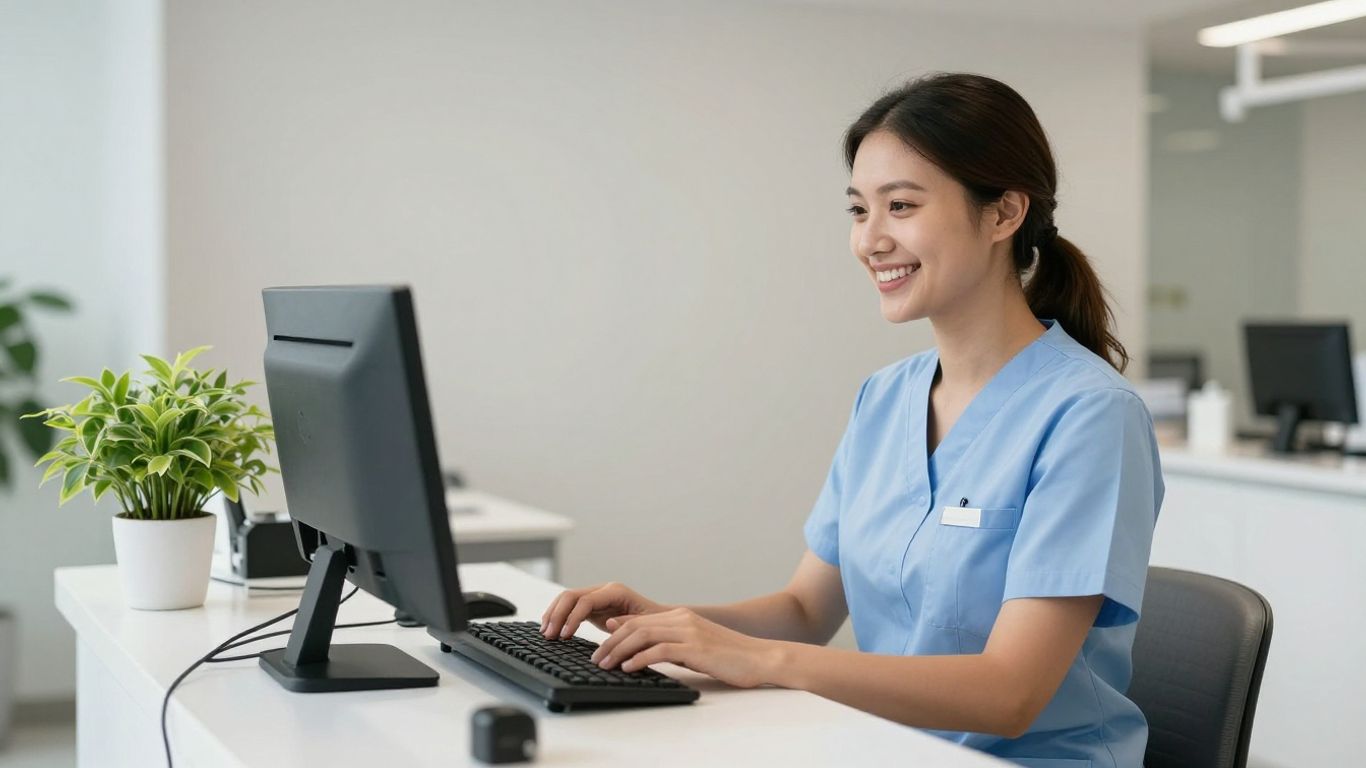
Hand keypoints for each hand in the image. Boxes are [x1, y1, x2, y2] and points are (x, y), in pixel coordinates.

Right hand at [541, 582, 666, 638]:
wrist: (660, 621)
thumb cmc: (655, 624)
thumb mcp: (645, 625)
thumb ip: (627, 623)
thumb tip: (609, 624)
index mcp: (616, 592)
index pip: (585, 600)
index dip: (572, 618)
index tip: (564, 636)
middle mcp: (603, 590)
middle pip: (571, 596)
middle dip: (557, 615)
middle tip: (548, 636)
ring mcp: (597, 596)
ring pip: (567, 599)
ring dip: (553, 615)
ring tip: (545, 633)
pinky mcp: (592, 606)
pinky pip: (570, 607)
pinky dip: (558, 617)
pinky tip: (551, 629)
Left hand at [589, 607, 778, 688]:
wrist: (760, 658)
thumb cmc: (729, 657)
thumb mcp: (695, 646)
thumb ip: (670, 642)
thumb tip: (642, 647)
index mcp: (681, 616)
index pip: (639, 620)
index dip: (615, 632)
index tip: (599, 646)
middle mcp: (682, 619)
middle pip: (635, 626)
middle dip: (610, 643)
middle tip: (596, 659)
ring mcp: (689, 632)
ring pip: (642, 635)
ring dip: (619, 651)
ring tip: (605, 665)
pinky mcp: (695, 648)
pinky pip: (659, 650)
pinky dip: (639, 658)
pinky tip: (628, 668)